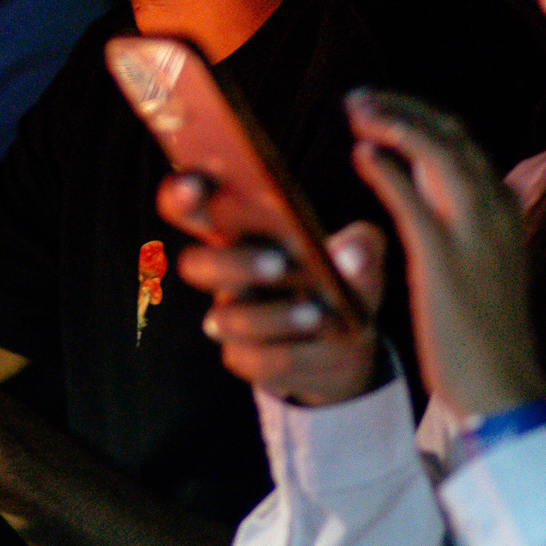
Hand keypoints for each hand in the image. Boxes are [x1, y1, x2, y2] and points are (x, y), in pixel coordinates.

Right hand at [165, 172, 387, 406]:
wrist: (347, 342)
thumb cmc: (342, 278)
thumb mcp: (361, 255)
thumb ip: (362, 245)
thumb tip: (353, 255)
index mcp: (239, 229)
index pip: (190, 204)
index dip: (182, 192)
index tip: (196, 186)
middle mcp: (226, 272)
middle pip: (194, 266)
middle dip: (231, 263)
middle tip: (279, 263)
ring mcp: (232, 318)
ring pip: (224, 320)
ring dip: (271, 316)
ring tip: (315, 313)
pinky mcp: (246, 358)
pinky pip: (254, 360)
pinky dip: (289, 353)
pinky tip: (321, 343)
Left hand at [345, 88, 545, 418]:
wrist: (503, 385)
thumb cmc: (484, 329)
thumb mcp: (482, 259)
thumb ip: (456, 216)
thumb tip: (415, 181)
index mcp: (504, 207)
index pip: (461, 140)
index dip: (418, 115)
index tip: (380, 105)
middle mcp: (495, 209)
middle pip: (449, 133)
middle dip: (402, 107)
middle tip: (358, 98)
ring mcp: (473, 232)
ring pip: (436, 152)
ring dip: (393, 122)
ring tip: (355, 110)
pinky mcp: (444, 260)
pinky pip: (411, 200)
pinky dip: (386, 169)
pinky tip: (361, 155)